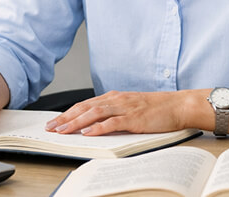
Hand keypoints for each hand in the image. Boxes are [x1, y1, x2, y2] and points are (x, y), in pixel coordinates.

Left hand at [44, 90, 188, 135]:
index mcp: (114, 97)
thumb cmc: (157, 109)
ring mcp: (125, 108)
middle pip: (85, 107)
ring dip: (76, 123)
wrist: (178, 105)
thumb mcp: (130, 107)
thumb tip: (95, 124)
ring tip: (63, 130)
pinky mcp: (134, 118)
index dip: (68, 113)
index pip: (85, 104)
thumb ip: (114, 113)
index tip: (54, 122)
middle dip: (65, 118)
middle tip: (50, 128)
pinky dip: (98, 127)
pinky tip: (87, 132)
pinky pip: (112, 122)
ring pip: (94, 114)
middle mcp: (116, 99)